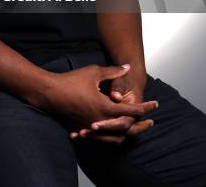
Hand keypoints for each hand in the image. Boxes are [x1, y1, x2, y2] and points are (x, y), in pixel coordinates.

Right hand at [40, 63, 157, 135]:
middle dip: (141, 124)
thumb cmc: (71, 81)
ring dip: (128, 133)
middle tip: (151, 121)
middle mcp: (100, 120)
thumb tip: (127, 67)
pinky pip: (102, 138)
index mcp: (105, 107)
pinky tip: (114, 132)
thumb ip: (113, 72)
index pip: (131, 110)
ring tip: (136, 128)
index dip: (145, 107)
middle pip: (127, 128)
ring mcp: (91, 127)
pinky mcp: (83, 128)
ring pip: (115, 137)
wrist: (50, 93)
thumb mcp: (94, 72)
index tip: (155, 104)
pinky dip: (111, 136)